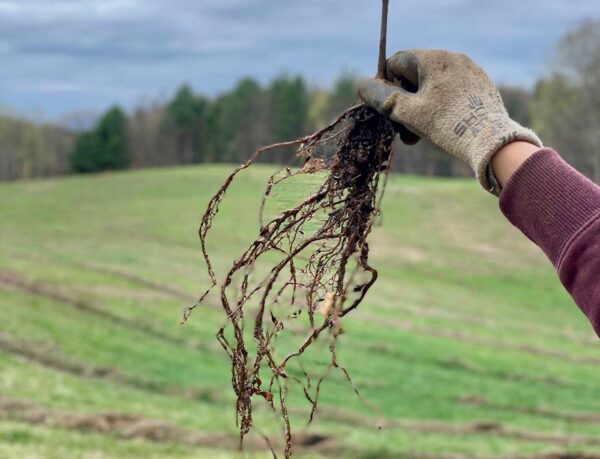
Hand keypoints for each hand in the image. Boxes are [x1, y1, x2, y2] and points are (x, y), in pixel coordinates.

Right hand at [358, 49, 541, 193]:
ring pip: (431, 87)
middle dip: (404, 102)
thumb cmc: (447, 125)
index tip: (388, 111)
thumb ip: (383, 98)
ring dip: (419, 109)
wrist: (492, 141)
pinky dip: (439, 109)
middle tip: (402, 130)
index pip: (395, 63)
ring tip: (418, 136)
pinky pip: (450, 93)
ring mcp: (469, 72)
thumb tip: (361, 84)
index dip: (385, 87)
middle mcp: (453, 58)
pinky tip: (440, 130)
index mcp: (433, 59)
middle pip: (414, 76)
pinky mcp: (480, 87)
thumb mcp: (408, 113)